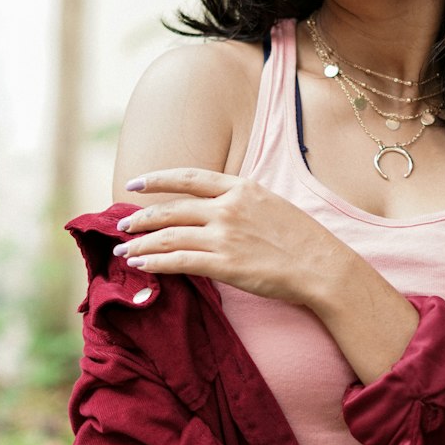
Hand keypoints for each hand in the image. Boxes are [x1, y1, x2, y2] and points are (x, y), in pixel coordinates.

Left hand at [114, 167, 352, 304]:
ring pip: (169, 235)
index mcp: (241, 188)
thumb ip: (241, 200)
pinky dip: (155, 263)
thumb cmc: (302, 239)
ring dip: (141, 244)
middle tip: (122, 226)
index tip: (135, 184)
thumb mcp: (271, 204)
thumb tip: (214, 205)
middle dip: (141, 217)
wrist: (322, 266)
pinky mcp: (224, 264)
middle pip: (172, 209)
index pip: (189, 178)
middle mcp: (228, 207)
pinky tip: (142, 266)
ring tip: (124, 251)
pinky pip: (178, 261)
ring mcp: (225, 236)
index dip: (157, 180)